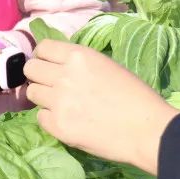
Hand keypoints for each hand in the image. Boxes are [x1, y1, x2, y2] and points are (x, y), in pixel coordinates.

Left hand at [24, 40, 179, 174]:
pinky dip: (50, 119)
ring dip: (44, 98)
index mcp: (79, 56)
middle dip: (39, 76)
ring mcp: (59, 101)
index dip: (43, 57)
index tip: (49, 66)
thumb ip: (79, 64)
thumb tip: (58, 66)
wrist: (149, 131)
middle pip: (30, 69)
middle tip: (52, 86)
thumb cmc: (136, 97)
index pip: (42, 48)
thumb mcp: (107, 66)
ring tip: (62, 105)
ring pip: (32, 93)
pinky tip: (67, 121)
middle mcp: (64, 75)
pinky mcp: (58, 125)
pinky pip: (40, 117)